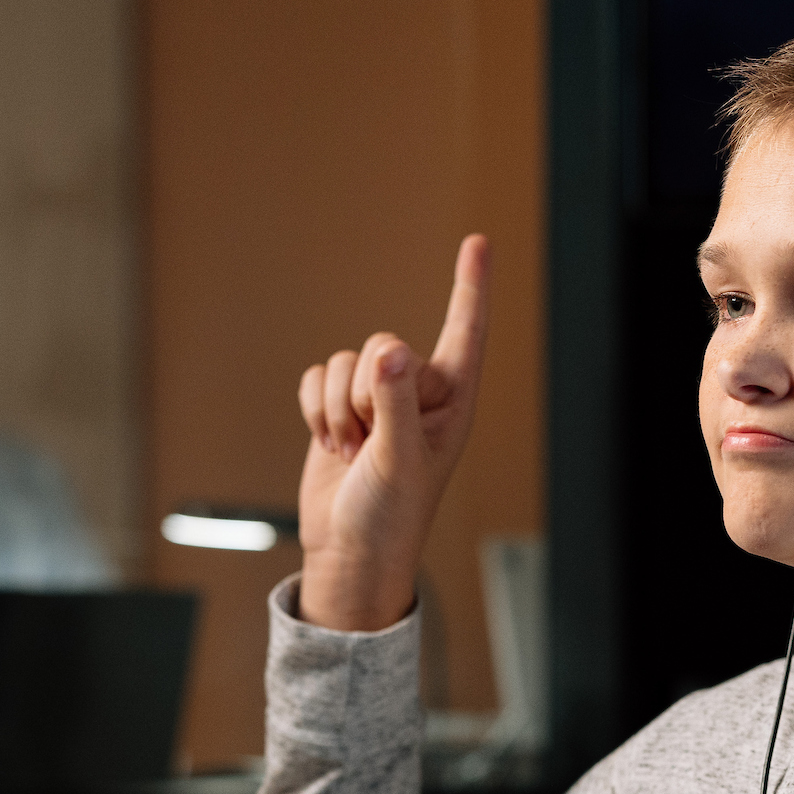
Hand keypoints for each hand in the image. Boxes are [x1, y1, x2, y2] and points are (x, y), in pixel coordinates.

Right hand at [294, 235, 490, 630]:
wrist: (348, 551)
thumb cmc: (391, 516)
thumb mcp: (399, 460)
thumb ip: (395, 402)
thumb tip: (389, 351)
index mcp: (452, 402)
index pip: (464, 332)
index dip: (470, 286)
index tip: (478, 242)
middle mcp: (417, 393)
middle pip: (383, 345)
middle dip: (366, 393)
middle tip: (371, 440)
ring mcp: (376, 399)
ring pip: (344, 363)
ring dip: (338, 410)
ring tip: (353, 452)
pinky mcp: (338, 407)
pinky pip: (316, 377)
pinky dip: (315, 411)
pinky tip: (331, 445)